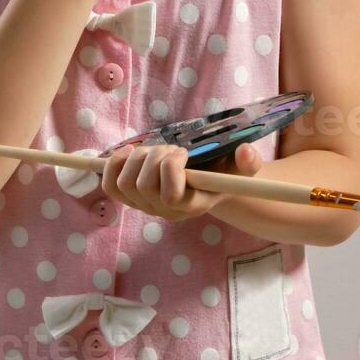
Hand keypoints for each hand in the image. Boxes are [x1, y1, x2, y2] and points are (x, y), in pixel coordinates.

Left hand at [100, 142, 264, 222]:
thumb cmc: (223, 173)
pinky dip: (115, 164)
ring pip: (126, 182)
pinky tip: (130, 153)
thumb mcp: (241, 168)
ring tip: (157, 150)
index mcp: (192, 206)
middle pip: (144, 185)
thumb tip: (246, 152)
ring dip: (139, 157)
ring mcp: (145, 206)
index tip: (184, 153)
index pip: (170, 195)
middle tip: (172, 148)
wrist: (205, 182)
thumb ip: (249, 162)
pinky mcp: (129, 197)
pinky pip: (110, 185)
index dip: (171, 167)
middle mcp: (165, 211)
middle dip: (155, 157)